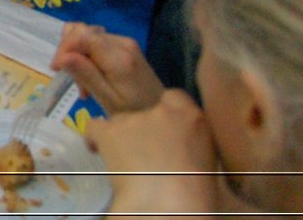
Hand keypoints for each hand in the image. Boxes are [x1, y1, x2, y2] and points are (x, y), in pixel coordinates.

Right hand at [52, 21, 165, 113]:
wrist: (161, 112)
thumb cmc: (134, 112)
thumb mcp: (107, 99)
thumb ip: (86, 75)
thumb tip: (62, 57)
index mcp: (118, 56)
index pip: (82, 34)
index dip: (64, 47)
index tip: (56, 69)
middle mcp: (122, 42)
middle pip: (82, 31)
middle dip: (69, 52)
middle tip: (71, 80)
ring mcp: (124, 42)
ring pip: (86, 35)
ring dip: (77, 55)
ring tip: (82, 83)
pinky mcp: (124, 46)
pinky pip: (96, 42)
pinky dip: (87, 57)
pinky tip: (91, 77)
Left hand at [86, 91, 222, 215]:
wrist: (169, 204)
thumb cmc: (196, 193)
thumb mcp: (207, 162)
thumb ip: (190, 144)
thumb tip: (179, 149)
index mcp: (192, 117)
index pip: (174, 98)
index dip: (166, 113)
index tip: (166, 131)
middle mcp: (160, 111)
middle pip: (145, 112)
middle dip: (145, 130)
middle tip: (148, 156)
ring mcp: (132, 119)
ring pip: (122, 122)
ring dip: (124, 138)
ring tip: (127, 164)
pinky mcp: (109, 132)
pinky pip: (95, 127)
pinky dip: (96, 138)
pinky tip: (97, 149)